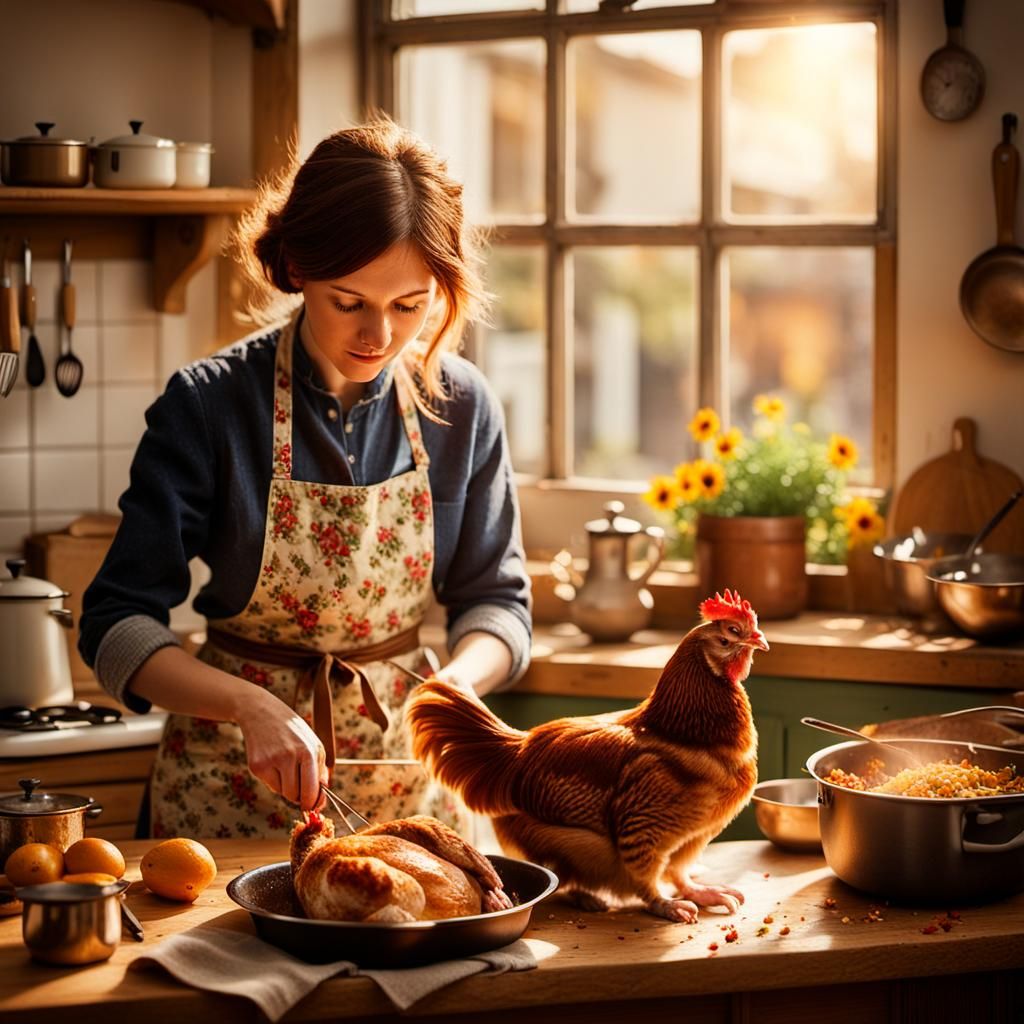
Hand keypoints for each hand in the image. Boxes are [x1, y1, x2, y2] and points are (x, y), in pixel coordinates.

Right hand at [235, 689, 327, 809]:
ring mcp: (271, 761)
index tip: (313, 806)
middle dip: (300, 796)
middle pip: (296, 795)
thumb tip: (321, 798)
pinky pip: (270, 787)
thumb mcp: (312, 743)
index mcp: (308, 750)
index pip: (312, 790)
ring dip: (288, 788)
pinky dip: (275, 781)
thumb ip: (320, 770)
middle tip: (300, 787)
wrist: (261, 712)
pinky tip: (274, 763)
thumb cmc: (292, 731)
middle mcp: (289, 756)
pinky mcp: (256, 766)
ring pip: (283, 794)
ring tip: (287, 769)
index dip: (313, 803)